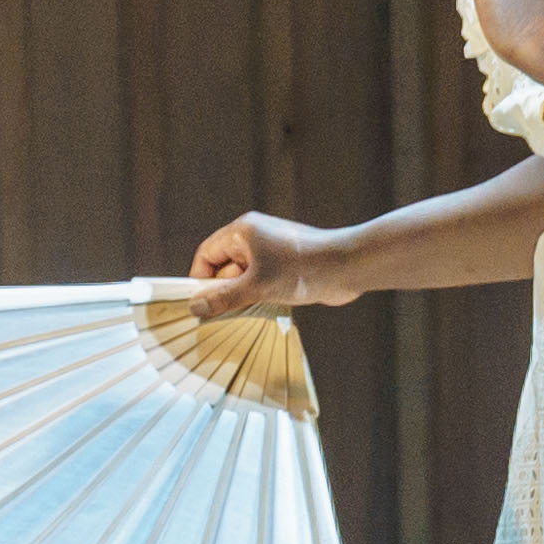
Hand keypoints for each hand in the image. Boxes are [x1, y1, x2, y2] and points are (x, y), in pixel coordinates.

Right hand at [189, 212, 337, 313]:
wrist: (348, 267)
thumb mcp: (257, 287)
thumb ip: (224, 298)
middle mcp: (255, 236)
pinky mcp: (286, 264)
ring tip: (254, 307)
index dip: (200, 279)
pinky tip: (268, 306)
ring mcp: (271, 250)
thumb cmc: (302, 268)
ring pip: (244, 277)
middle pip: (224, 267)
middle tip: (230, 311)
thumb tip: (195, 307)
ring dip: (245, 295)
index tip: (202, 304)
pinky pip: (262, 280)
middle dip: (226, 290)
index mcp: (242, 231)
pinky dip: (261, 295)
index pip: (206, 254)